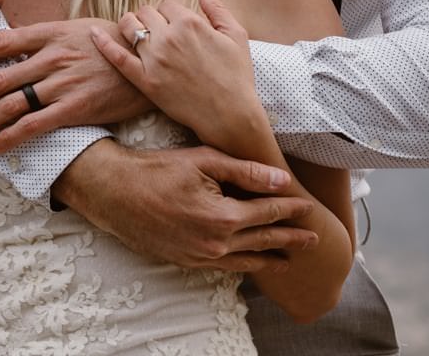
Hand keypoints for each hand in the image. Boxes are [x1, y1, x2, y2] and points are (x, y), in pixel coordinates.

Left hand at [0, 17, 149, 151]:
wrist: (149, 60)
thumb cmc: (109, 44)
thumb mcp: (74, 29)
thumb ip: (42, 39)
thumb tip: (9, 44)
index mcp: (48, 34)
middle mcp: (51, 57)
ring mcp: (63, 83)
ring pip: (11, 105)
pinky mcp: (76, 108)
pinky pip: (35, 125)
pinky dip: (11, 137)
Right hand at [55, 140, 318, 272]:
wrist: (114, 193)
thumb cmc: (156, 170)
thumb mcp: (203, 160)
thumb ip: (245, 171)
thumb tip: (281, 179)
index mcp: (223, 216)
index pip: (267, 212)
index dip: (291, 208)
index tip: (309, 207)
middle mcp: (215, 242)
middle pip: (263, 240)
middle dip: (290, 238)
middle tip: (314, 238)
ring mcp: (200, 256)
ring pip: (246, 260)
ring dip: (272, 257)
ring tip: (291, 258)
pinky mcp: (186, 261)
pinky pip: (224, 268)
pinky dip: (244, 266)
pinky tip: (252, 263)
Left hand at [92, 0, 260, 146]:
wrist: (230, 114)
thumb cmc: (237, 75)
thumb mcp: (235, 35)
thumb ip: (215, 6)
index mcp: (190, 23)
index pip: (166, 4)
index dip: (169, 12)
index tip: (173, 24)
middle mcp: (169, 37)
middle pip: (145, 12)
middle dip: (150, 18)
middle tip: (156, 31)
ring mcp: (154, 60)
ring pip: (129, 27)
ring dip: (130, 25)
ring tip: (135, 32)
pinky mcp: (145, 81)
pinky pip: (117, 57)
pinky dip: (103, 43)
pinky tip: (93, 33)